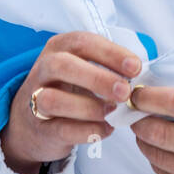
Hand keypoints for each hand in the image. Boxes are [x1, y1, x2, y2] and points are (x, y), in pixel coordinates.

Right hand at [0, 31, 141, 173]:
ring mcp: (35, 98)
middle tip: (124, 92)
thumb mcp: (84, 68)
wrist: (32, 122)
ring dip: (89, 107)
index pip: (83, 42)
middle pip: (63, 66)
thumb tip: (141, 74)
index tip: (135, 68)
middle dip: (97, 78)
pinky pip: (61, 129)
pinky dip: (87, 131)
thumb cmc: (69, 88)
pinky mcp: (38, 127)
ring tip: (112, 112)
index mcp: (60, 47)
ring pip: (54, 99)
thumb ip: (109, 67)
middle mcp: (44, 68)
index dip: (111, 54)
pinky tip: (105, 130)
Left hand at [130, 86, 173, 173]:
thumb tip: (157, 96)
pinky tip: (161, 153)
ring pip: (158, 156)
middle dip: (139, 122)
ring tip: (145, 134)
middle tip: (134, 116)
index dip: (150, 97)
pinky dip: (157, 161)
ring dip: (144, 142)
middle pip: (161, 132)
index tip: (136, 94)